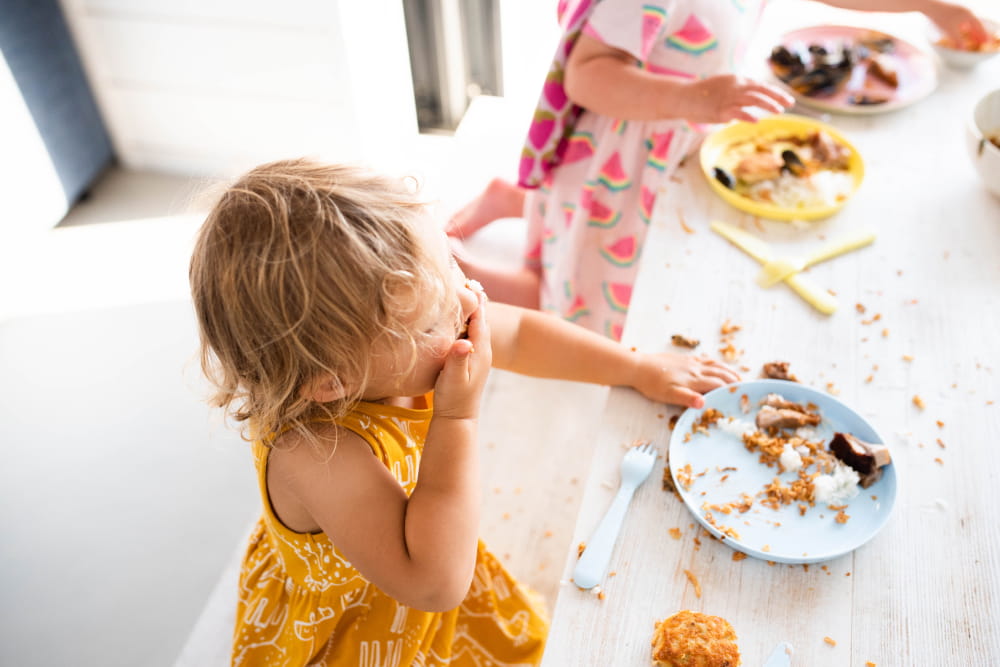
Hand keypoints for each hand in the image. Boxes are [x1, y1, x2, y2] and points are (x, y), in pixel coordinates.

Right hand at [432, 293, 491, 420]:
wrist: (458, 417)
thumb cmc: (453, 398)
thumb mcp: (452, 378)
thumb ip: (458, 359)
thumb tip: (462, 343)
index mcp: (479, 349)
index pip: (479, 318)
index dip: (474, 299)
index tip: (469, 281)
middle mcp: (481, 349)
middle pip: (480, 318)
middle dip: (474, 300)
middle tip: (466, 279)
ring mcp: (477, 354)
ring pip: (476, 325)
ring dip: (471, 310)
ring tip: (464, 292)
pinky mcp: (470, 358)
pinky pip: (470, 333)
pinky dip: (466, 322)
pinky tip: (458, 318)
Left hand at [631, 353, 739, 408]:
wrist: (638, 367)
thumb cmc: (652, 384)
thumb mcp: (668, 395)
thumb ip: (687, 398)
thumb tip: (704, 404)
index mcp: (694, 380)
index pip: (719, 385)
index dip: (732, 390)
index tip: (744, 396)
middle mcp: (696, 369)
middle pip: (721, 374)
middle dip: (735, 380)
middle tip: (746, 388)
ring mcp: (691, 362)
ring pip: (715, 365)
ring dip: (728, 371)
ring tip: (738, 377)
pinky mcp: (685, 359)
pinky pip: (706, 360)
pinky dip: (716, 363)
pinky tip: (716, 365)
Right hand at [682, 75, 793, 123]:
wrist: (683, 97)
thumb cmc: (701, 95)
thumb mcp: (722, 89)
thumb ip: (736, 96)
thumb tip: (745, 109)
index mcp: (737, 80)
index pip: (760, 85)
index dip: (774, 92)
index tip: (786, 99)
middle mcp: (735, 86)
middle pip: (761, 90)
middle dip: (777, 96)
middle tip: (790, 103)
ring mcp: (728, 98)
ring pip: (753, 99)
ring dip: (768, 104)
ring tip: (779, 111)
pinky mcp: (720, 110)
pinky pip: (738, 112)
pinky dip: (748, 115)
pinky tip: (757, 120)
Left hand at [922, 1, 988, 47]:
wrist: (930, 5)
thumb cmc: (941, 18)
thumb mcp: (950, 32)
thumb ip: (958, 41)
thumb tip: (963, 51)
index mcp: (969, 15)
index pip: (979, 26)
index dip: (983, 35)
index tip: (987, 42)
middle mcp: (966, 11)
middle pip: (975, 24)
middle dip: (978, 34)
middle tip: (982, 42)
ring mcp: (959, 10)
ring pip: (968, 22)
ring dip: (972, 31)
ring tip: (973, 39)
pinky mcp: (952, 11)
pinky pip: (962, 21)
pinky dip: (964, 28)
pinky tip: (961, 31)